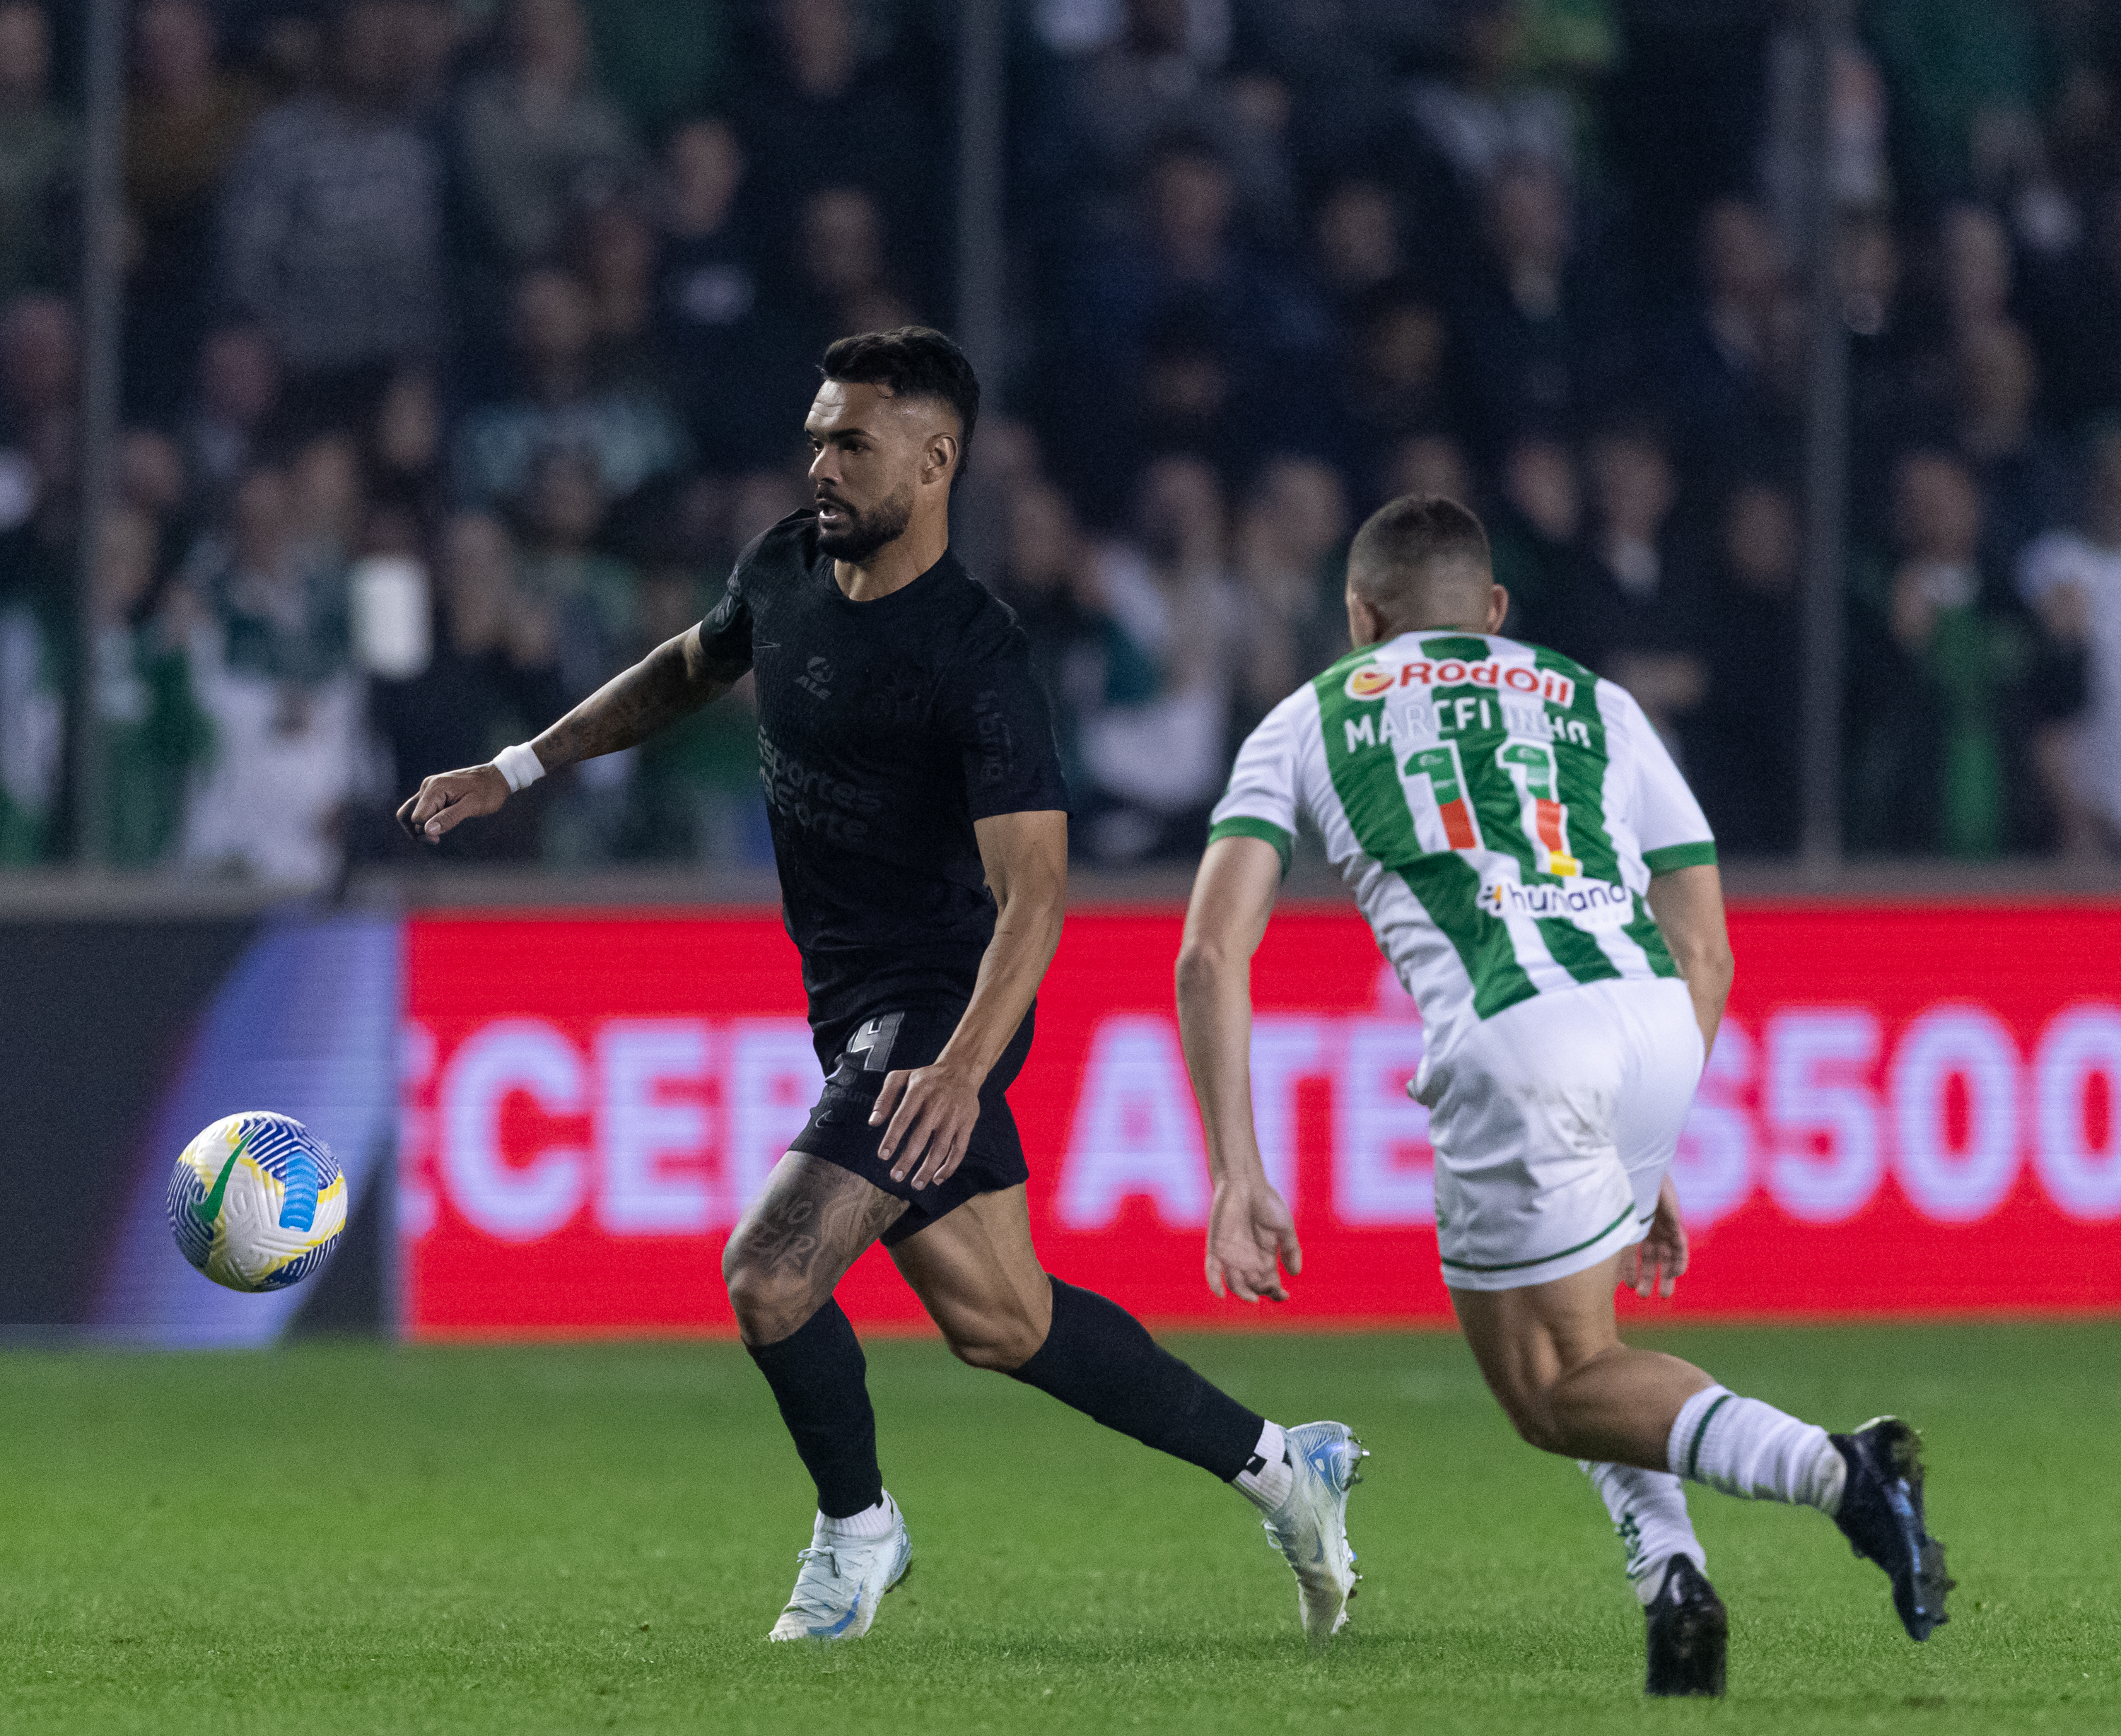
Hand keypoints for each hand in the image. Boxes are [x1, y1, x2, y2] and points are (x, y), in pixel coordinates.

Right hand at [397, 763, 510, 843]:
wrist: (497, 777)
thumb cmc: (488, 791)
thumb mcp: (473, 806)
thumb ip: (450, 818)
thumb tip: (428, 830)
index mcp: (435, 788)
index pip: (417, 818)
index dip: (426, 831)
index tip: (439, 839)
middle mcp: (428, 786)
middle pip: (407, 815)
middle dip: (418, 832)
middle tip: (437, 840)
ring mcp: (429, 789)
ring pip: (410, 812)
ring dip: (419, 828)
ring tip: (436, 836)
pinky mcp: (433, 793)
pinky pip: (421, 809)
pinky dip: (426, 821)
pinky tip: (439, 826)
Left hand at [872, 1056, 984, 1190]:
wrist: (960, 1071)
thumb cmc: (926, 1078)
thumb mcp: (901, 1077)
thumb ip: (885, 1097)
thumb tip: (873, 1122)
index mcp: (919, 1091)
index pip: (903, 1118)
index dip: (893, 1138)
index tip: (883, 1155)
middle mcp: (937, 1104)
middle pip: (921, 1137)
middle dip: (908, 1159)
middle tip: (896, 1176)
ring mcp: (954, 1116)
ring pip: (941, 1147)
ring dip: (928, 1169)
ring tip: (916, 1184)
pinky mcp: (967, 1124)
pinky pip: (959, 1149)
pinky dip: (949, 1166)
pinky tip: (937, 1178)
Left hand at [1205, 1178, 1301, 1302]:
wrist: (1244, 1182)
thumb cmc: (1266, 1202)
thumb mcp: (1285, 1227)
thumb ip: (1291, 1249)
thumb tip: (1295, 1273)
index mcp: (1265, 1258)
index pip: (1270, 1283)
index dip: (1276, 1293)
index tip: (1284, 1295)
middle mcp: (1247, 1260)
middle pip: (1253, 1287)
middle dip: (1262, 1292)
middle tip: (1270, 1289)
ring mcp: (1230, 1255)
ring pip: (1234, 1283)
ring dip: (1243, 1293)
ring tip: (1253, 1298)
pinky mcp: (1215, 1247)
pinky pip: (1212, 1270)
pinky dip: (1214, 1284)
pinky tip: (1220, 1294)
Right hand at [1620, 1176, 1688, 1299]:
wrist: (1634, 1170)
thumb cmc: (1618, 1190)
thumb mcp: (1612, 1220)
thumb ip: (1609, 1238)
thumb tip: (1583, 1256)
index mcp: (1632, 1225)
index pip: (1632, 1253)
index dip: (1630, 1270)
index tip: (1626, 1287)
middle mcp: (1648, 1227)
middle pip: (1651, 1257)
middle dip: (1648, 1277)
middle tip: (1643, 1296)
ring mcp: (1662, 1224)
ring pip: (1667, 1255)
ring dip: (1665, 1275)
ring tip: (1663, 1294)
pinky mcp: (1674, 1220)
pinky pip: (1680, 1244)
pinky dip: (1679, 1259)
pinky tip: (1676, 1273)